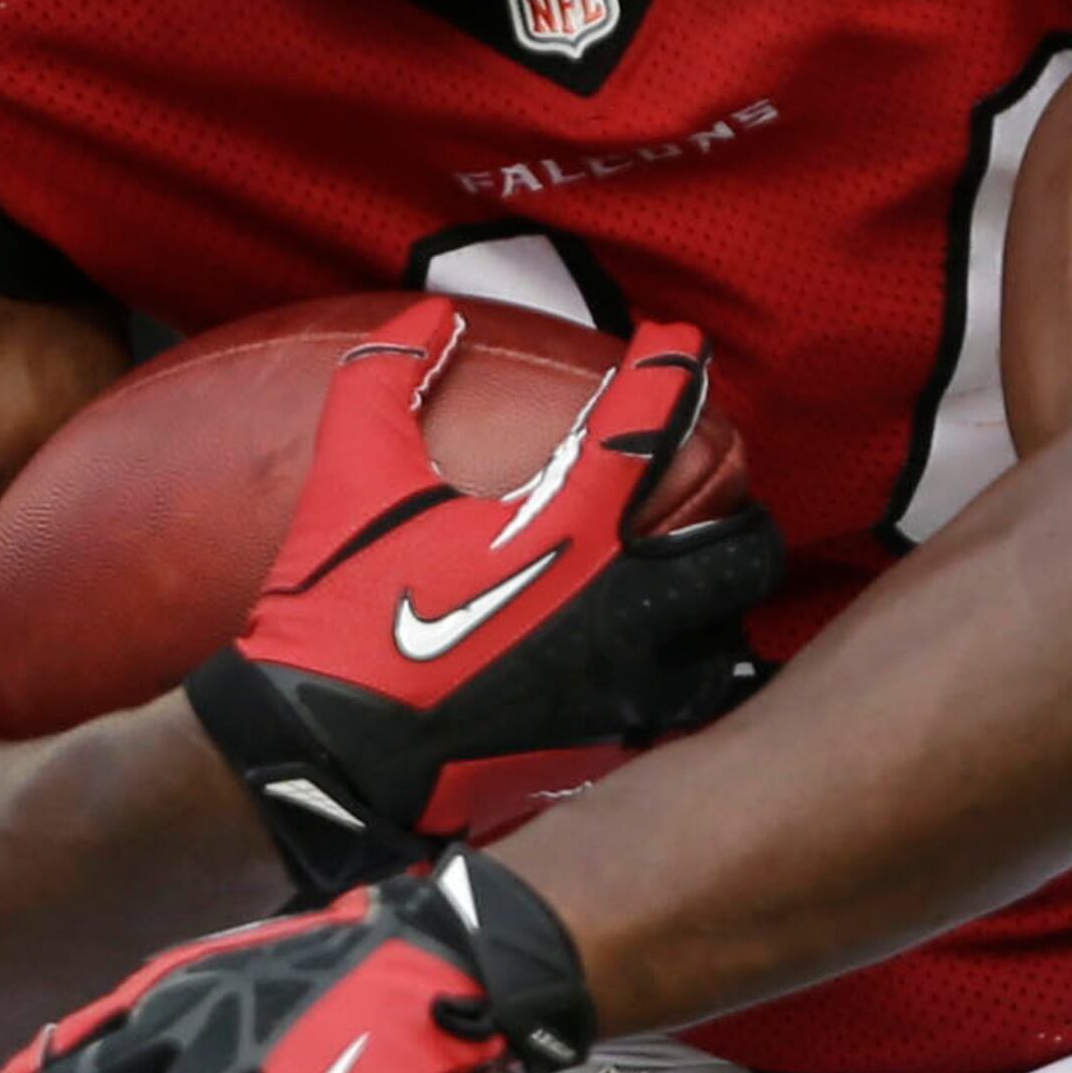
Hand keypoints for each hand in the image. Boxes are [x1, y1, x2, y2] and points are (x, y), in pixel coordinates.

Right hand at [187, 302, 777, 898]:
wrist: (327, 760)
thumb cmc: (339, 614)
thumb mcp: (351, 477)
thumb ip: (388, 378)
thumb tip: (433, 312)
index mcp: (570, 523)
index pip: (656, 418)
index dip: (674, 365)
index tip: (674, 345)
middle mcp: (621, 602)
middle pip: (744, 542)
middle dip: (736, 502)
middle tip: (701, 484)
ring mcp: (625, 682)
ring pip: (731, 635)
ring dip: (721, 601)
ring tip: (688, 579)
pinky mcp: (611, 745)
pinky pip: (688, 707)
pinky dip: (686, 675)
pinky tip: (656, 656)